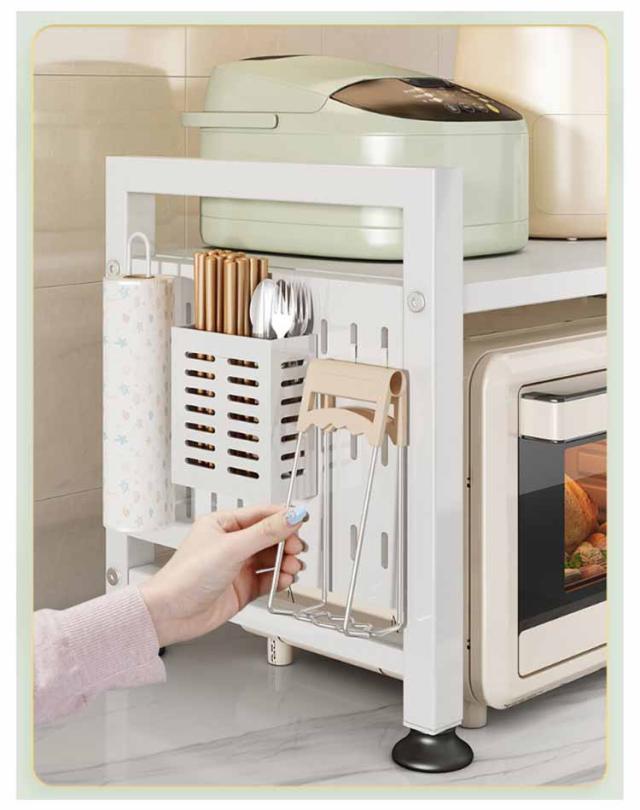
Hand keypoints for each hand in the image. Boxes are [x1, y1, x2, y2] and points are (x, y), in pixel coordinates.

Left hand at [139, 504, 307, 647]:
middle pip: (270, 537)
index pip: (261, 514)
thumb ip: (266, 532)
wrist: (171, 614)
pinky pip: (269, 578)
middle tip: (296, 549)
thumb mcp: (231, 548)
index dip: (283, 517)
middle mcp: (231, 544)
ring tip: (292, 567)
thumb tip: (291, 515)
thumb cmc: (185, 577)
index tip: (302, 519)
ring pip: (272, 558)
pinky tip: (284, 580)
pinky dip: (280, 579)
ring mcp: (238, 566)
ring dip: (286, 562)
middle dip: (287, 542)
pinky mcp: (243, 587)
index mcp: (223, 524)